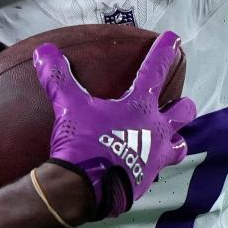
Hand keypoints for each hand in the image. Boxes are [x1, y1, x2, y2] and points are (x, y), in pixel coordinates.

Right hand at [33, 31, 196, 218]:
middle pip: (182, 113)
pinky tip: (140, 164)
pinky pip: (156, 170)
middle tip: (179, 103)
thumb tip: (44, 52)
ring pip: (179, 146)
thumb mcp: (69, 106)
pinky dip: (151, 165)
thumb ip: (59, 78)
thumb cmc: (82, 143)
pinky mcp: (146, 180)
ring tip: (169, 140)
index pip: (155, 71)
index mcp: (139, 108)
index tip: (175, 38)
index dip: (165, 52)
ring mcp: (154, 158)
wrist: (83, 189)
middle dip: (182, 106)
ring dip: (175, 141)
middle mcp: (155, 131)